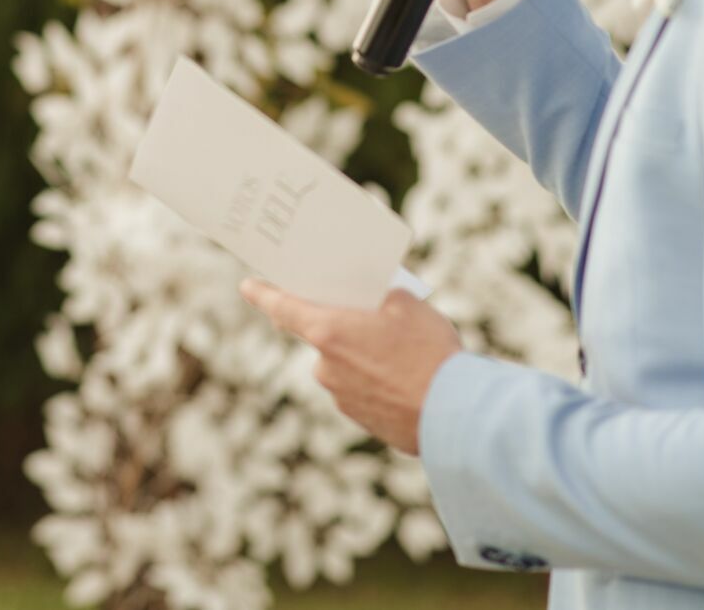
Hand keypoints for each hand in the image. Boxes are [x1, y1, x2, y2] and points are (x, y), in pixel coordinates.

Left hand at [241, 279, 461, 454]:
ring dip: (366, 357)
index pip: (283, 307)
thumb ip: (377, 296)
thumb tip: (370, 298)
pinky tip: (409, 379)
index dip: (263, 293)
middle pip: (324, 335)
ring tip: (406, 355)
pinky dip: (379, 382)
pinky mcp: (361, 419)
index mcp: (327, 331)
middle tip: (377, 317)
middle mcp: (325, 366)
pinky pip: (363, 389)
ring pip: (347, 364)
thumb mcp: (406, 304)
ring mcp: (341, 396)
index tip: (248, 285)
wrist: (455, 414)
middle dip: (345, 326)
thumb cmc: (428, 352)